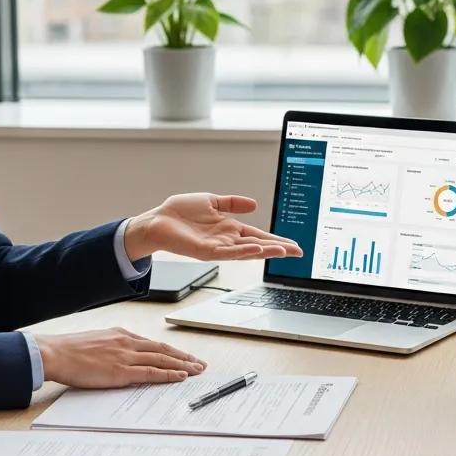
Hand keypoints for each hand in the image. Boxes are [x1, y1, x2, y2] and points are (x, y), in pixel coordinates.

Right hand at [37, 328, 206, 386]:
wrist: (55, 352)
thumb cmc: (69, 350)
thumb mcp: (95, 341)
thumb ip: (112, 347)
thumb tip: (120, 356)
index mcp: (121, 334)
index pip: (152, 344)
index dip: (170, 351)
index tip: (183, 356)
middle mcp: (127, 342)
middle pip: (163, 350)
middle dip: (184, 357)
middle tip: (199, 364)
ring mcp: (126, 356)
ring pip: (162, 360)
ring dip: (182, 365)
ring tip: (197, 371)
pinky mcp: (121, 371)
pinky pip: (151, 373)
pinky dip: (168, 374)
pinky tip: (180, 377)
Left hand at [123, 193, 303, 261]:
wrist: (157, 220)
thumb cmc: (180, 212)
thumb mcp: (212, 201)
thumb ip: (232, 203)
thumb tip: (254, 204)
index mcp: (229, 229)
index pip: (259, 235)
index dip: (276, 240)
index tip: (294, 245)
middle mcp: (227, 240)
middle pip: (258, 246)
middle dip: (278, 249)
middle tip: (298, 253)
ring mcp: (218, 247)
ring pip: (247, 252)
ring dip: (266, 252)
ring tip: (284, 251)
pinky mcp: (206, 251)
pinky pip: (228, 253)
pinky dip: (243, 251)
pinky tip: (256, 250)